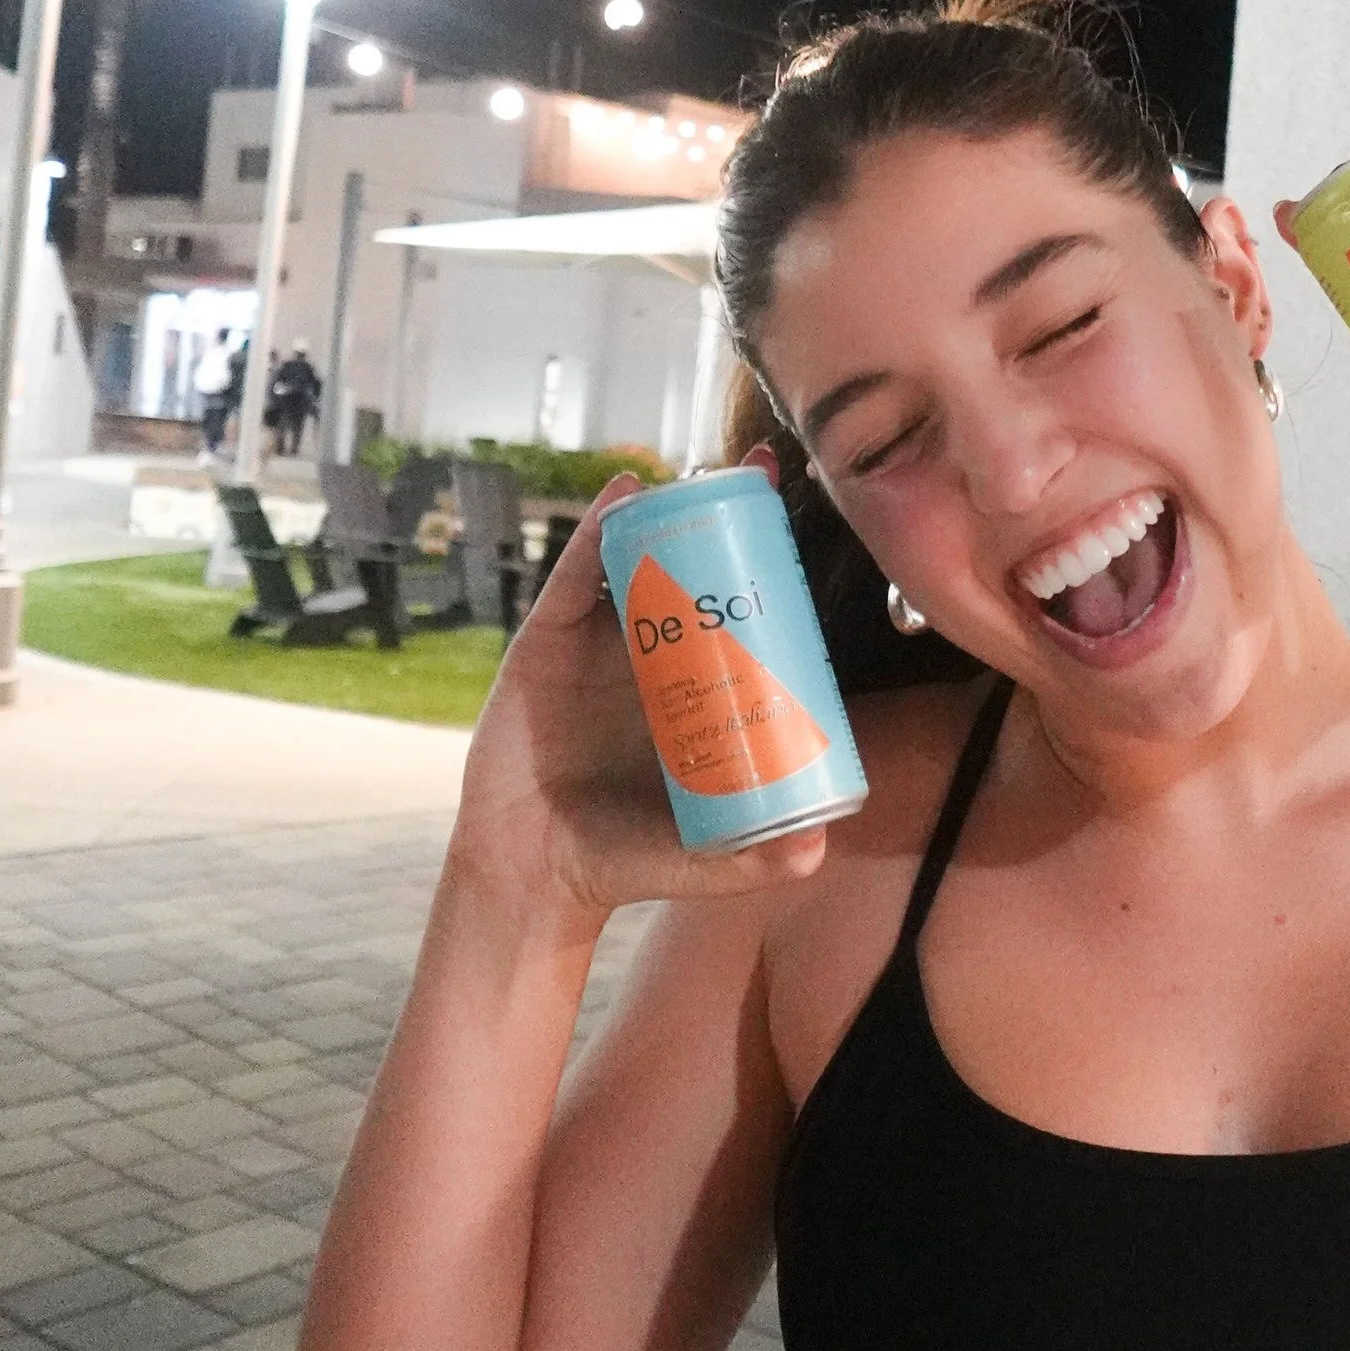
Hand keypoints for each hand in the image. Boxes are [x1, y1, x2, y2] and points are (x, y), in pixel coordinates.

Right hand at [451, 474, 829, 920]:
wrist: (532, 879)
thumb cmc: (623, 863)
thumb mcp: (702, 859)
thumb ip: (755, 859)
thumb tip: (817, 850)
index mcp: (695, 693)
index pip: (738, 619)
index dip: (766, 574)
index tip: (800, 531)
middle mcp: (650, 659)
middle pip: (692, 573)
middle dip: (725, 523)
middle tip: (763, 478)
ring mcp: (596, 646)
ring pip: (636, 562)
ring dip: (666, 512)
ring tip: (705, 471)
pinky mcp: (545, 643)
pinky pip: (573, 576)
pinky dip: (595, 530)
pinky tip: (625, 493)